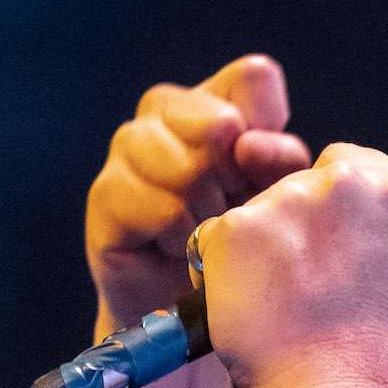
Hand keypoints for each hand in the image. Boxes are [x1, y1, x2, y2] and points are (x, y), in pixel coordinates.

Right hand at [86, 54, 311, 326]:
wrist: (195, 308)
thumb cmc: (244, 242)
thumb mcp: (281, 197)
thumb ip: (282, 160)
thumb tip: (248, 147)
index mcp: (217, 99)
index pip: (253, 79)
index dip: (269, 129)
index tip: (261, 173)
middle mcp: (167, 112)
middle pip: (217, 122)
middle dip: (236, 179)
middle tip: (230, 209)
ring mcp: (129, 148)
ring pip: (184, 164)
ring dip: (207, 210)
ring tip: (205, 230)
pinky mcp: (105, 194)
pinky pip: (158, 205)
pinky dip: (179, 233)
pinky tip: (179, 245)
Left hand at [190, 143, 387, 387]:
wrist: (334, 383)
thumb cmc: (380, 348)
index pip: (345, 165)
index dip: (332, 202)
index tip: (330, 234)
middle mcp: (340, 183)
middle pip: (298, 186)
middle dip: (295, 225)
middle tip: (304, 279)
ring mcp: (285, 201)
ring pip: (258, 214)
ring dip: (260, 248)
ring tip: (277, 299)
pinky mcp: (236, 227)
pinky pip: (215, 240)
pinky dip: (222, 270)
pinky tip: (247, 303)